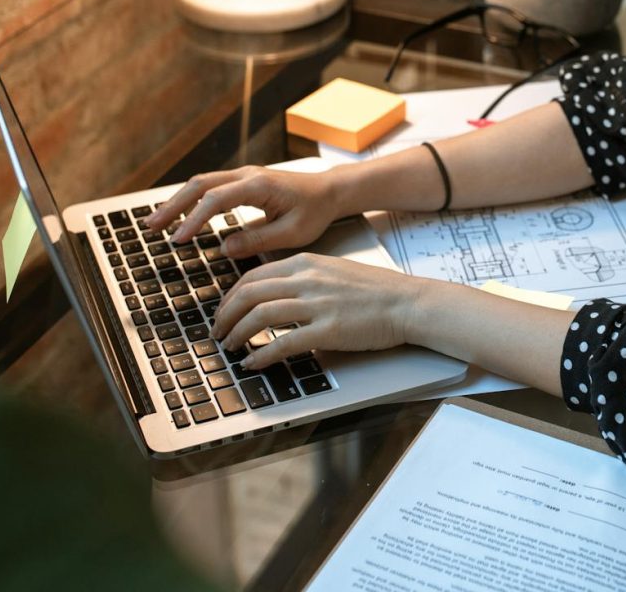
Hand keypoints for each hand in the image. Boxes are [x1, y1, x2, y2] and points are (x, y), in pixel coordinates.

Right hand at [145, 165, 337, 257]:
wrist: (330, 191)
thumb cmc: (316, 211)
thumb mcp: (293, 233)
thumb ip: (259, 240)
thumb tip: (224, 248)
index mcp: (259, 185)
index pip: (216, 199)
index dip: (194, 219)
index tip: (178, 239)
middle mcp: (248, 175)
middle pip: (200, 184)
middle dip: (173, 206)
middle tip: (150, 228)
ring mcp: (244, 175)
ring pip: (202, 183)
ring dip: (177, 201)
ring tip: (155, 223)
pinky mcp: (244, 182)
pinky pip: (211, 187)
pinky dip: (191, 200)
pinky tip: (179, 215)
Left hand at [209, 253, 424, 366]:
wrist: (407, 303)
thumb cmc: (376, 291)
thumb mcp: (333, 271)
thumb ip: (304, 278)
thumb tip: (274, 294)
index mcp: (307, 263)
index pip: (254, 276)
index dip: (231, 297)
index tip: (224, 312)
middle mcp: (308, 279)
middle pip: (249, 294)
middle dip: (226, 315)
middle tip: (218, 332)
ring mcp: (317, 304)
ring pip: (260, 315)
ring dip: (237, 334)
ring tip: (229, 347)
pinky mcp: (328, 329)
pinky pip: (283, 342)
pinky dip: (261, 354)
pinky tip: (252, 363)